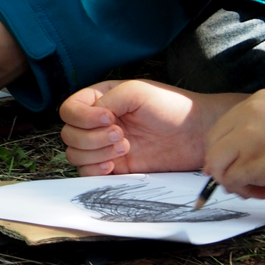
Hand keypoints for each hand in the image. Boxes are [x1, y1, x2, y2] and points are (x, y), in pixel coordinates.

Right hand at [60, 80, 234, 175]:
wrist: (196, 134)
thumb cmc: (170, 106)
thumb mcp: (136, 91)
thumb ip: (107, 100)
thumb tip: (92, 118)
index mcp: (100, 100)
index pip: (69, 110)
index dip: (82, 117)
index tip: (108, 118)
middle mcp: (97, 124)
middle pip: (69, 134)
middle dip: (92, 137)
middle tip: (121, 135)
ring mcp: (104, 147)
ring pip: (75, 155)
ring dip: (96, 152)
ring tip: (125, 147)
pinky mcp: (115, 168)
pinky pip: (88, 173)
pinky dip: (95, 170)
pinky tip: (114, 164)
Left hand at [204, 90, 264, 198]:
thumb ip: (259, 131)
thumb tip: (237, 158)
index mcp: (257, 101)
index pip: (223, 127)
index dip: (227, 150)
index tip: (241, 163)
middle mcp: (248, 114)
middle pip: (213, 143)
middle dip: (223, 166)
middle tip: (243, 181)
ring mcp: (249, 137)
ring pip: (215, 162)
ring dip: (229, 181)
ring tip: (254, 188)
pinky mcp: (255, 162)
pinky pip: (231, 180)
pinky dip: (242, 191)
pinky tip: (263, 192)